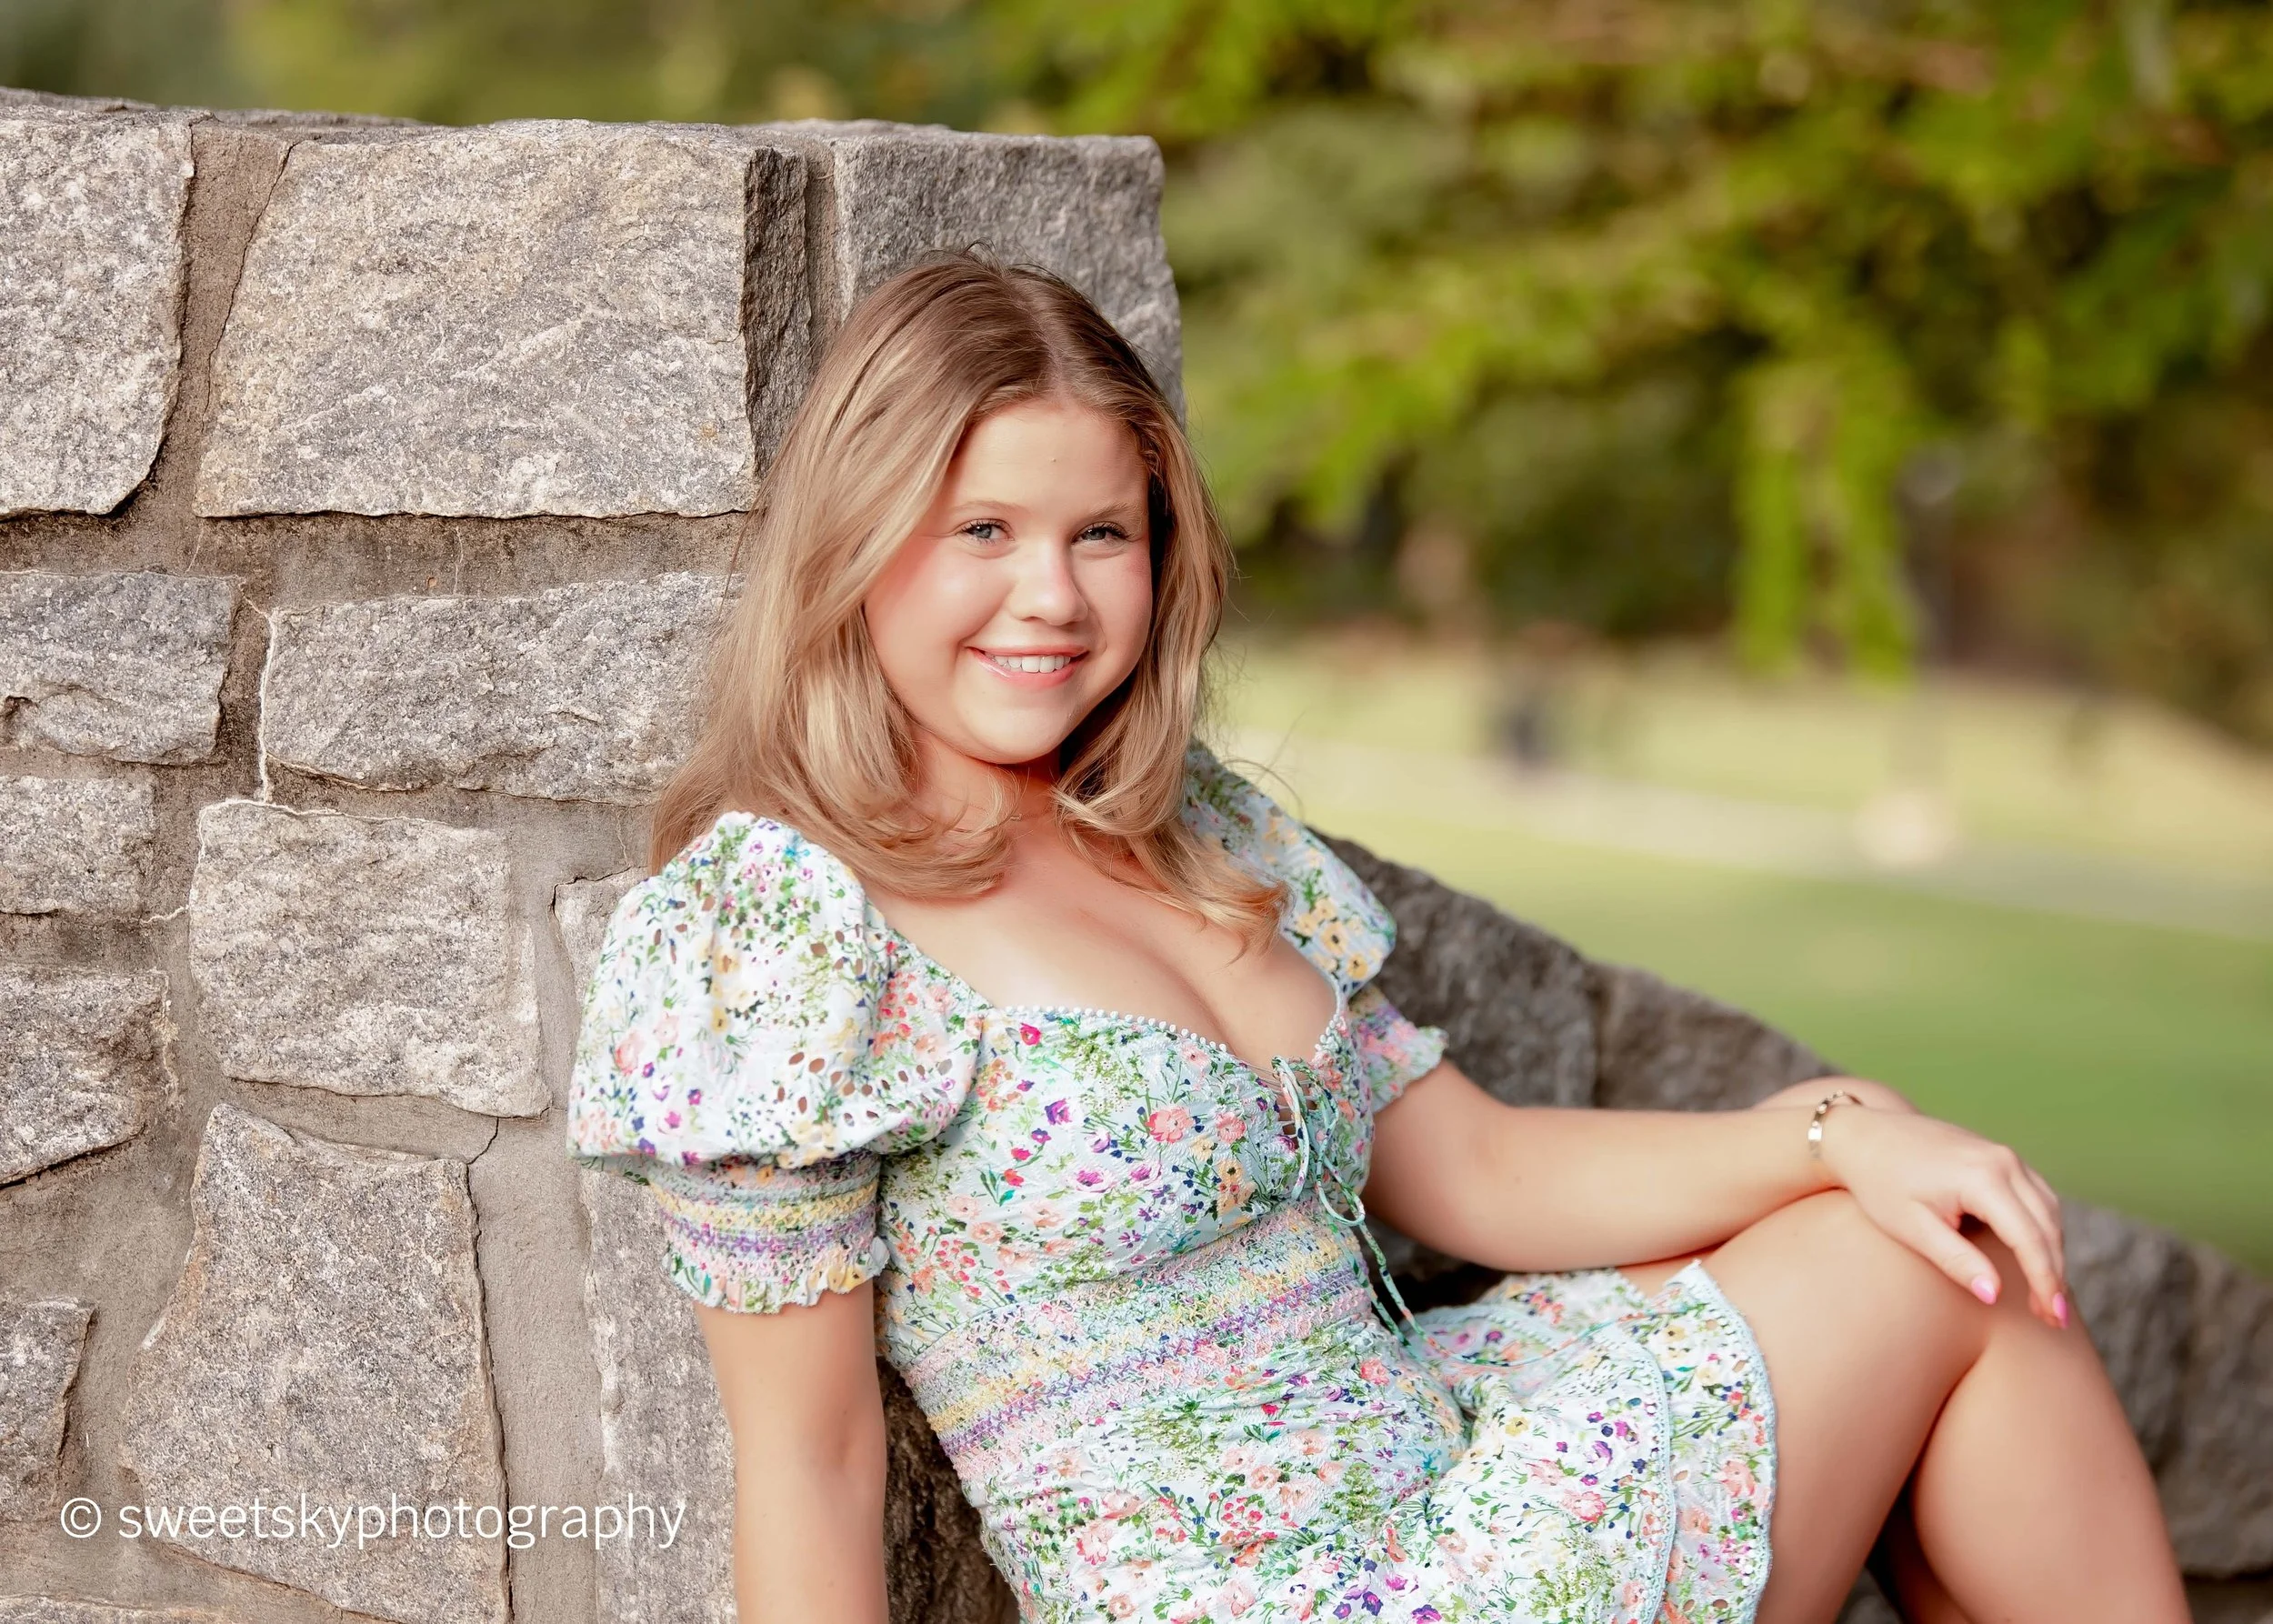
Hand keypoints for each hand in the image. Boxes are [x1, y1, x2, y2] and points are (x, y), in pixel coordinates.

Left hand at [1814, 1100, 2068, 1328]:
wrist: (1863, 1134)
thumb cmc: (1879, 1182)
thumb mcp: (1911, 1227)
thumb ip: (1956, 1261)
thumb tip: (1995, 1294)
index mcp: (1982, 1177)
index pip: (2029, 1239)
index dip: (2044, 1281)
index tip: (2053, 1318)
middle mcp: (2003, 1161)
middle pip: (2047, 1226)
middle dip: (2054, 1274)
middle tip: (2053, 1318)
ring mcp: (2004, 1154)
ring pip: (2048, 1210)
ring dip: (2052, 1252)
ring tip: (2045, 1296)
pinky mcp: (1999, 1156)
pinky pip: (2036, 1196)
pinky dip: (2042, 1229)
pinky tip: (2035, 1258)